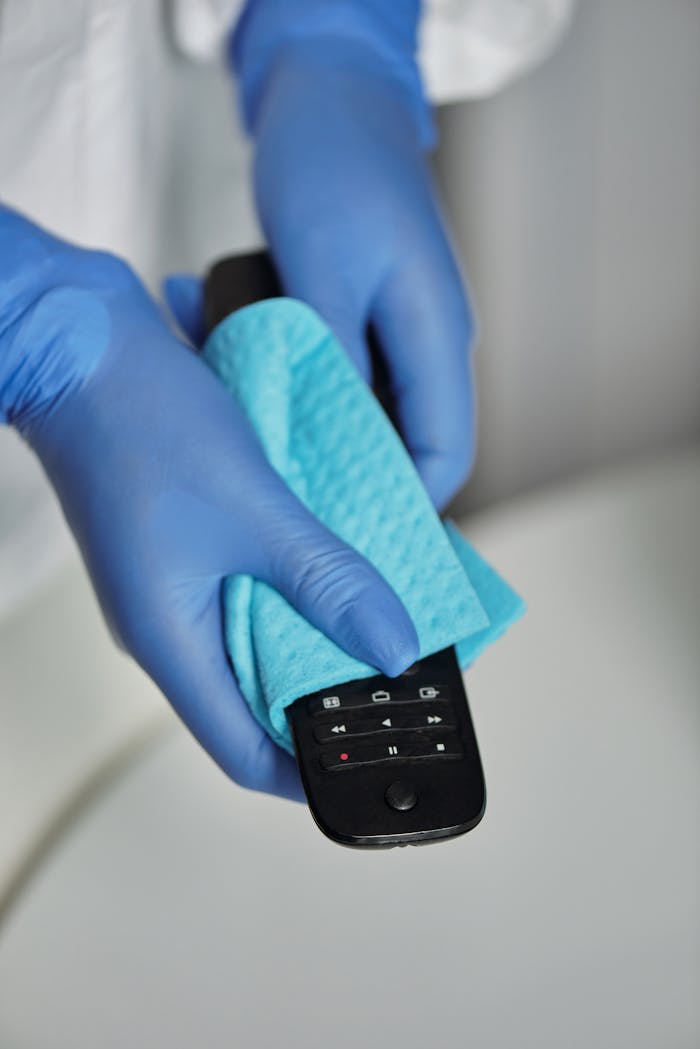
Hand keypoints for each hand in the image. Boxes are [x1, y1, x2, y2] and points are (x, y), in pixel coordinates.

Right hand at [0, 207, 418, 798]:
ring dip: (316, 636)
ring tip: (381, 625)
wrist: (81, 346)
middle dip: (325, 700)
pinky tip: (341, 567)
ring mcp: (174, 585)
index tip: (367, 770)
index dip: (308, 773)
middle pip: (255, 699)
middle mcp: (170, 625)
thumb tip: (391, 645)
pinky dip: (298, 588)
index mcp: (172, 640)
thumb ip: (328, 582)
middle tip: (393, 689)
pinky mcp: (185, 547)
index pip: (244, 751)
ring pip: (256, 640)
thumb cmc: (142, 423)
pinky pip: (249, 590)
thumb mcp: (257, 509)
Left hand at [233, 2, 476, 508]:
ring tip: (256, 446)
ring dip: (312, 428)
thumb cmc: (334, 165)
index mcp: (438, 337)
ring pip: (364, 410)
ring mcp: (396, 326)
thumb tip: (325, 442)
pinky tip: (240, 371)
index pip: (445, 454)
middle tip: (294, 510)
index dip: (405, 504)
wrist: (329, 90)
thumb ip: (329, 363)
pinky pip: (335, 368)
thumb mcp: (321, 271)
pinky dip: (293, 381)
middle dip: (350, 479)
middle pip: (406, 442)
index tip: (349, 536)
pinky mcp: (362, 311)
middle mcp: (427, 341)